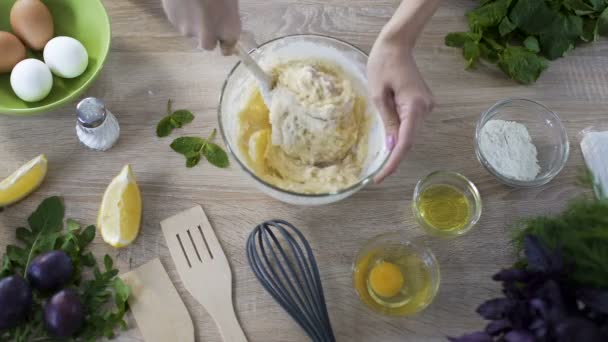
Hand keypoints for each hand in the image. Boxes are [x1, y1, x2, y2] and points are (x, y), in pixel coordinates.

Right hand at [162, 0, 240, 54]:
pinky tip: (185, 0)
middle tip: (208, 17)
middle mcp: (208, 36)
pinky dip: (183, 14)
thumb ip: (228, 15)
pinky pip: (180, 21)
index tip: (224, 37)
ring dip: (194, 22)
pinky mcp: (174, 21)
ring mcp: (188, 30)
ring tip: (195, 3)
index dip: (225, 41)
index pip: (228, 48)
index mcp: (228, 29)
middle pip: (208, 44)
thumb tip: (223, 18)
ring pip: (192, 31)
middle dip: (208, 35)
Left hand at [367, 34, 433, 182]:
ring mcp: (427, 105)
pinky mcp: (423, 103)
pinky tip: (389, 141)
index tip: (381, 177)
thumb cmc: (383, 65)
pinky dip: (400, 133)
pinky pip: (411, 123)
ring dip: (397, 145)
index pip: (405, 142)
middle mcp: (426, 108)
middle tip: (377, 174)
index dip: (393, 162)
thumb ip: (387, 122)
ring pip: (410, 132)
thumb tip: (393, 146)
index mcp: (414, 106)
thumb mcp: (378, 95)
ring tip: (380, 159)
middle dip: (394, 157)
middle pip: (410, 139)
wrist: (396, 45)